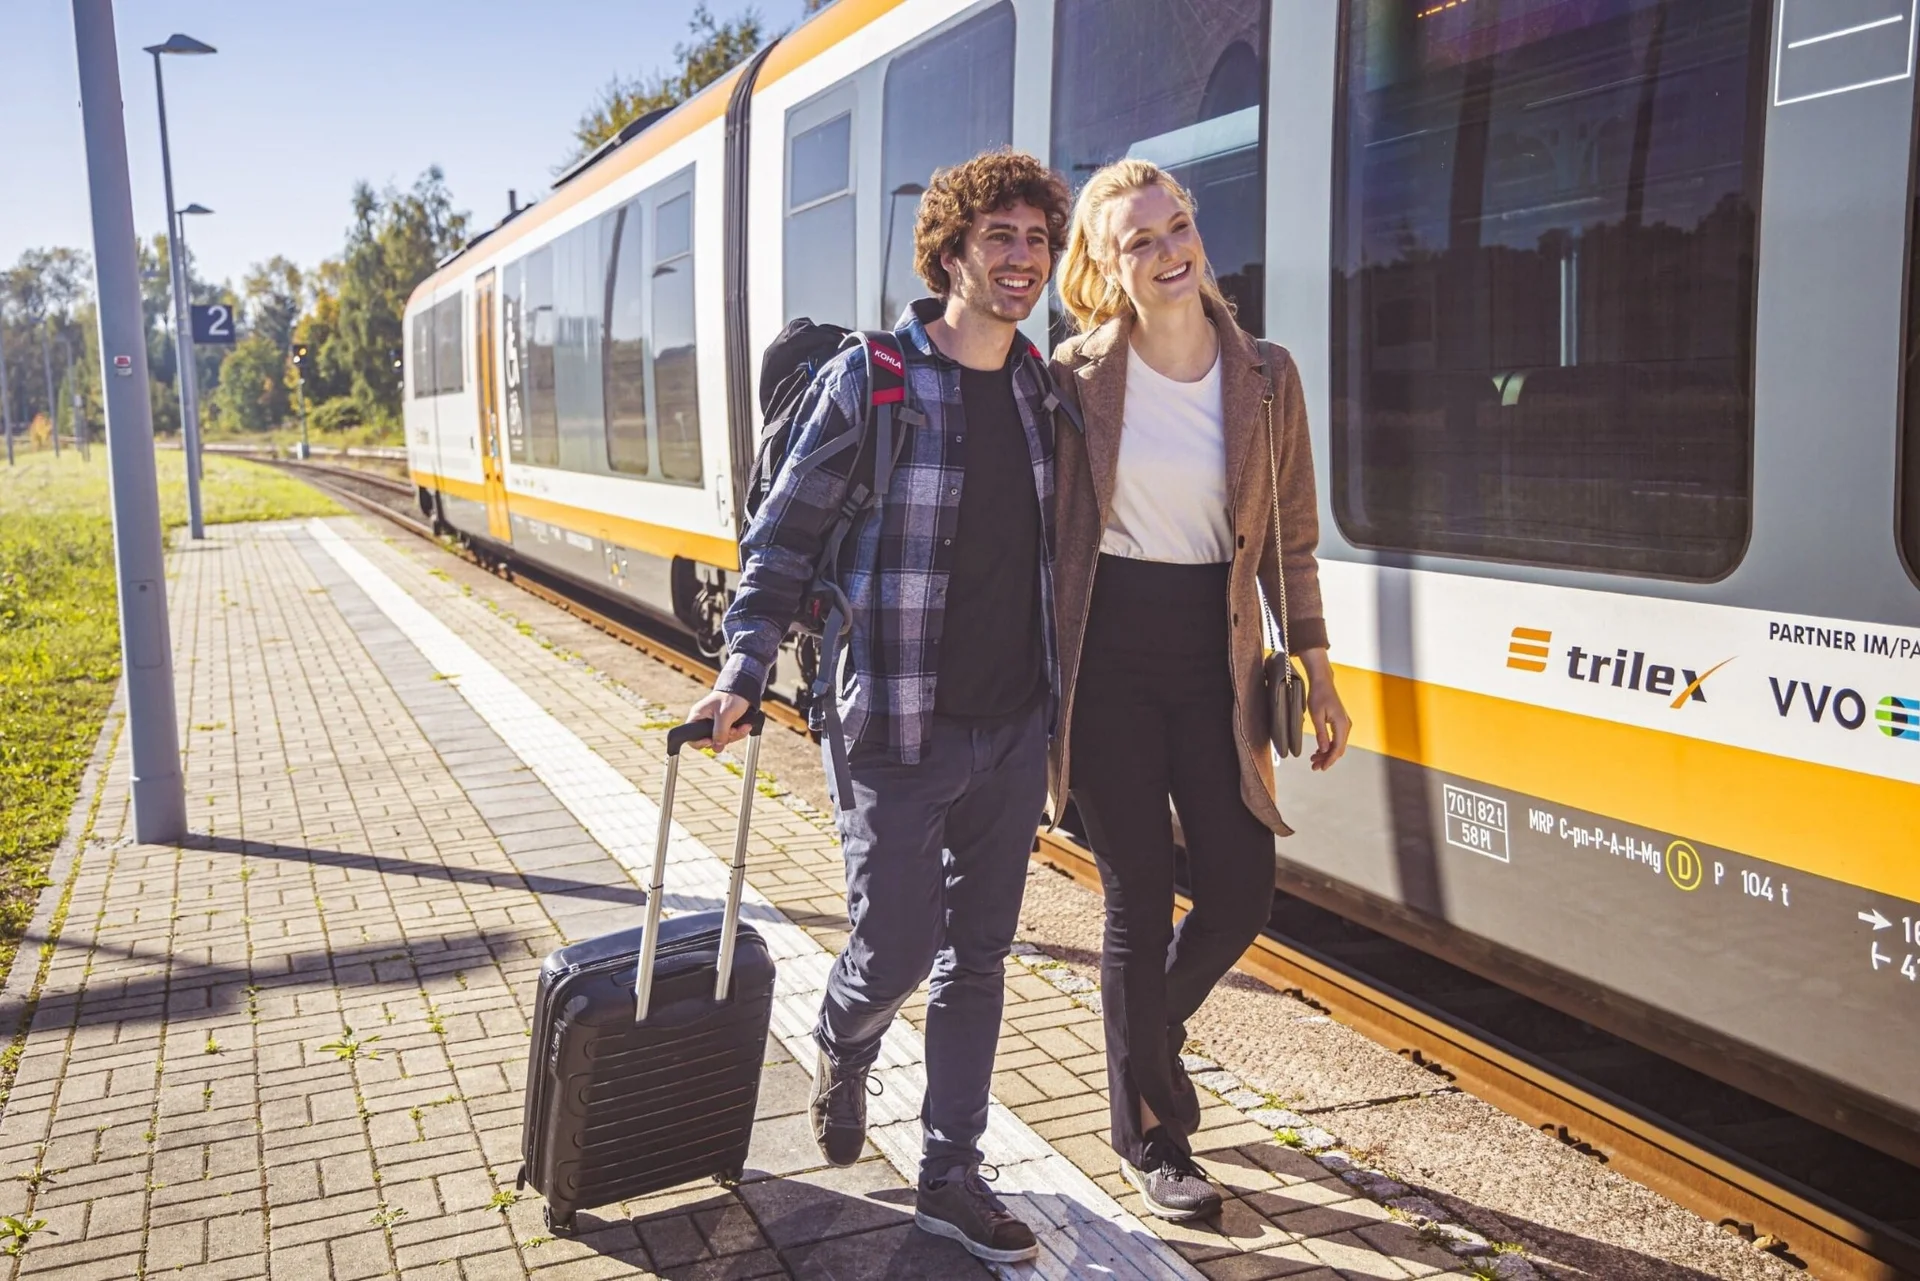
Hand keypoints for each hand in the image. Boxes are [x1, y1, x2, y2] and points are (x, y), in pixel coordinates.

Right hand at [687, 690, 752, 749]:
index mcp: (698, 716)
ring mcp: (715, 725)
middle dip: (725, 738)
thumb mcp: (725, 715)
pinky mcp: (725, 726)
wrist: (745, 690)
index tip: (712, 741)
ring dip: (734, 735)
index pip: (691, 738)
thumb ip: (720, 732)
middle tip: (733, 730)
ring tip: (742, 726)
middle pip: (710, 741)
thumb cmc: (731, 696)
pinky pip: (730, 736)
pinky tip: (745, 726)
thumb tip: (717, 748)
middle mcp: (704, 721)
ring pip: (722, 740)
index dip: (700, 743)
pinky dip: (738, 732)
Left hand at [1298, 650, 1349, 771]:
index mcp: (1341, 725)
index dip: (1329, 760)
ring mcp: (1344, 724)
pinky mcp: (1340, 723)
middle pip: (1339, 749)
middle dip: (1327, 759)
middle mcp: (1346, 726)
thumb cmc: (1318, 695)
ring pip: (1337, 745)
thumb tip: (1324, 749)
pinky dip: (1328, 746)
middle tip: (1314, 766)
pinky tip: (1319, 750)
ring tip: (1314, 760)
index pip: (1337, 748)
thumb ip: (1321, 733)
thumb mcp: (1316, 716)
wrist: (1322, 682)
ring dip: (1327, 753)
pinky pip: (1336, 739)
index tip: (1321, 768)